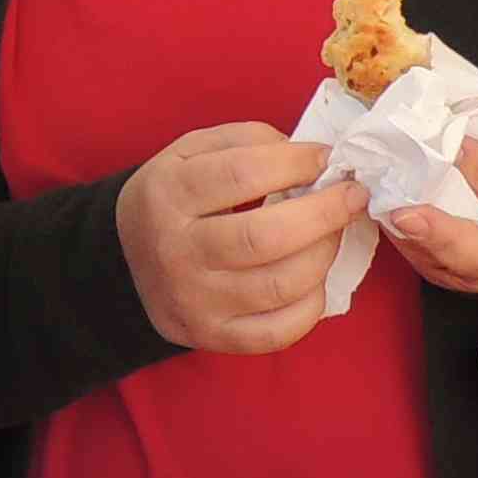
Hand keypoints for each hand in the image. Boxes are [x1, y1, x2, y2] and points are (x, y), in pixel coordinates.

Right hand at [115, 124, 364, 355]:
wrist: (125, 264)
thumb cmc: (173, 199)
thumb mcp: (189, 153)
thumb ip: (245, 141)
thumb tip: (308, 155)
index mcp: (169, 194)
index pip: (242, 174)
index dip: (295, 162)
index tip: (324, 157)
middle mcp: (177, 250)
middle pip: (265, 237)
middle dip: (325, 213)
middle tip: (353, 196)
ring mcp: (196, 300)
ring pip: (280, 285)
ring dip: (324, 254)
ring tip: (334, 233)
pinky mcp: (213, 336)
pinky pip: (277, 332)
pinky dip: (311, 305)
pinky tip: (315, 279)